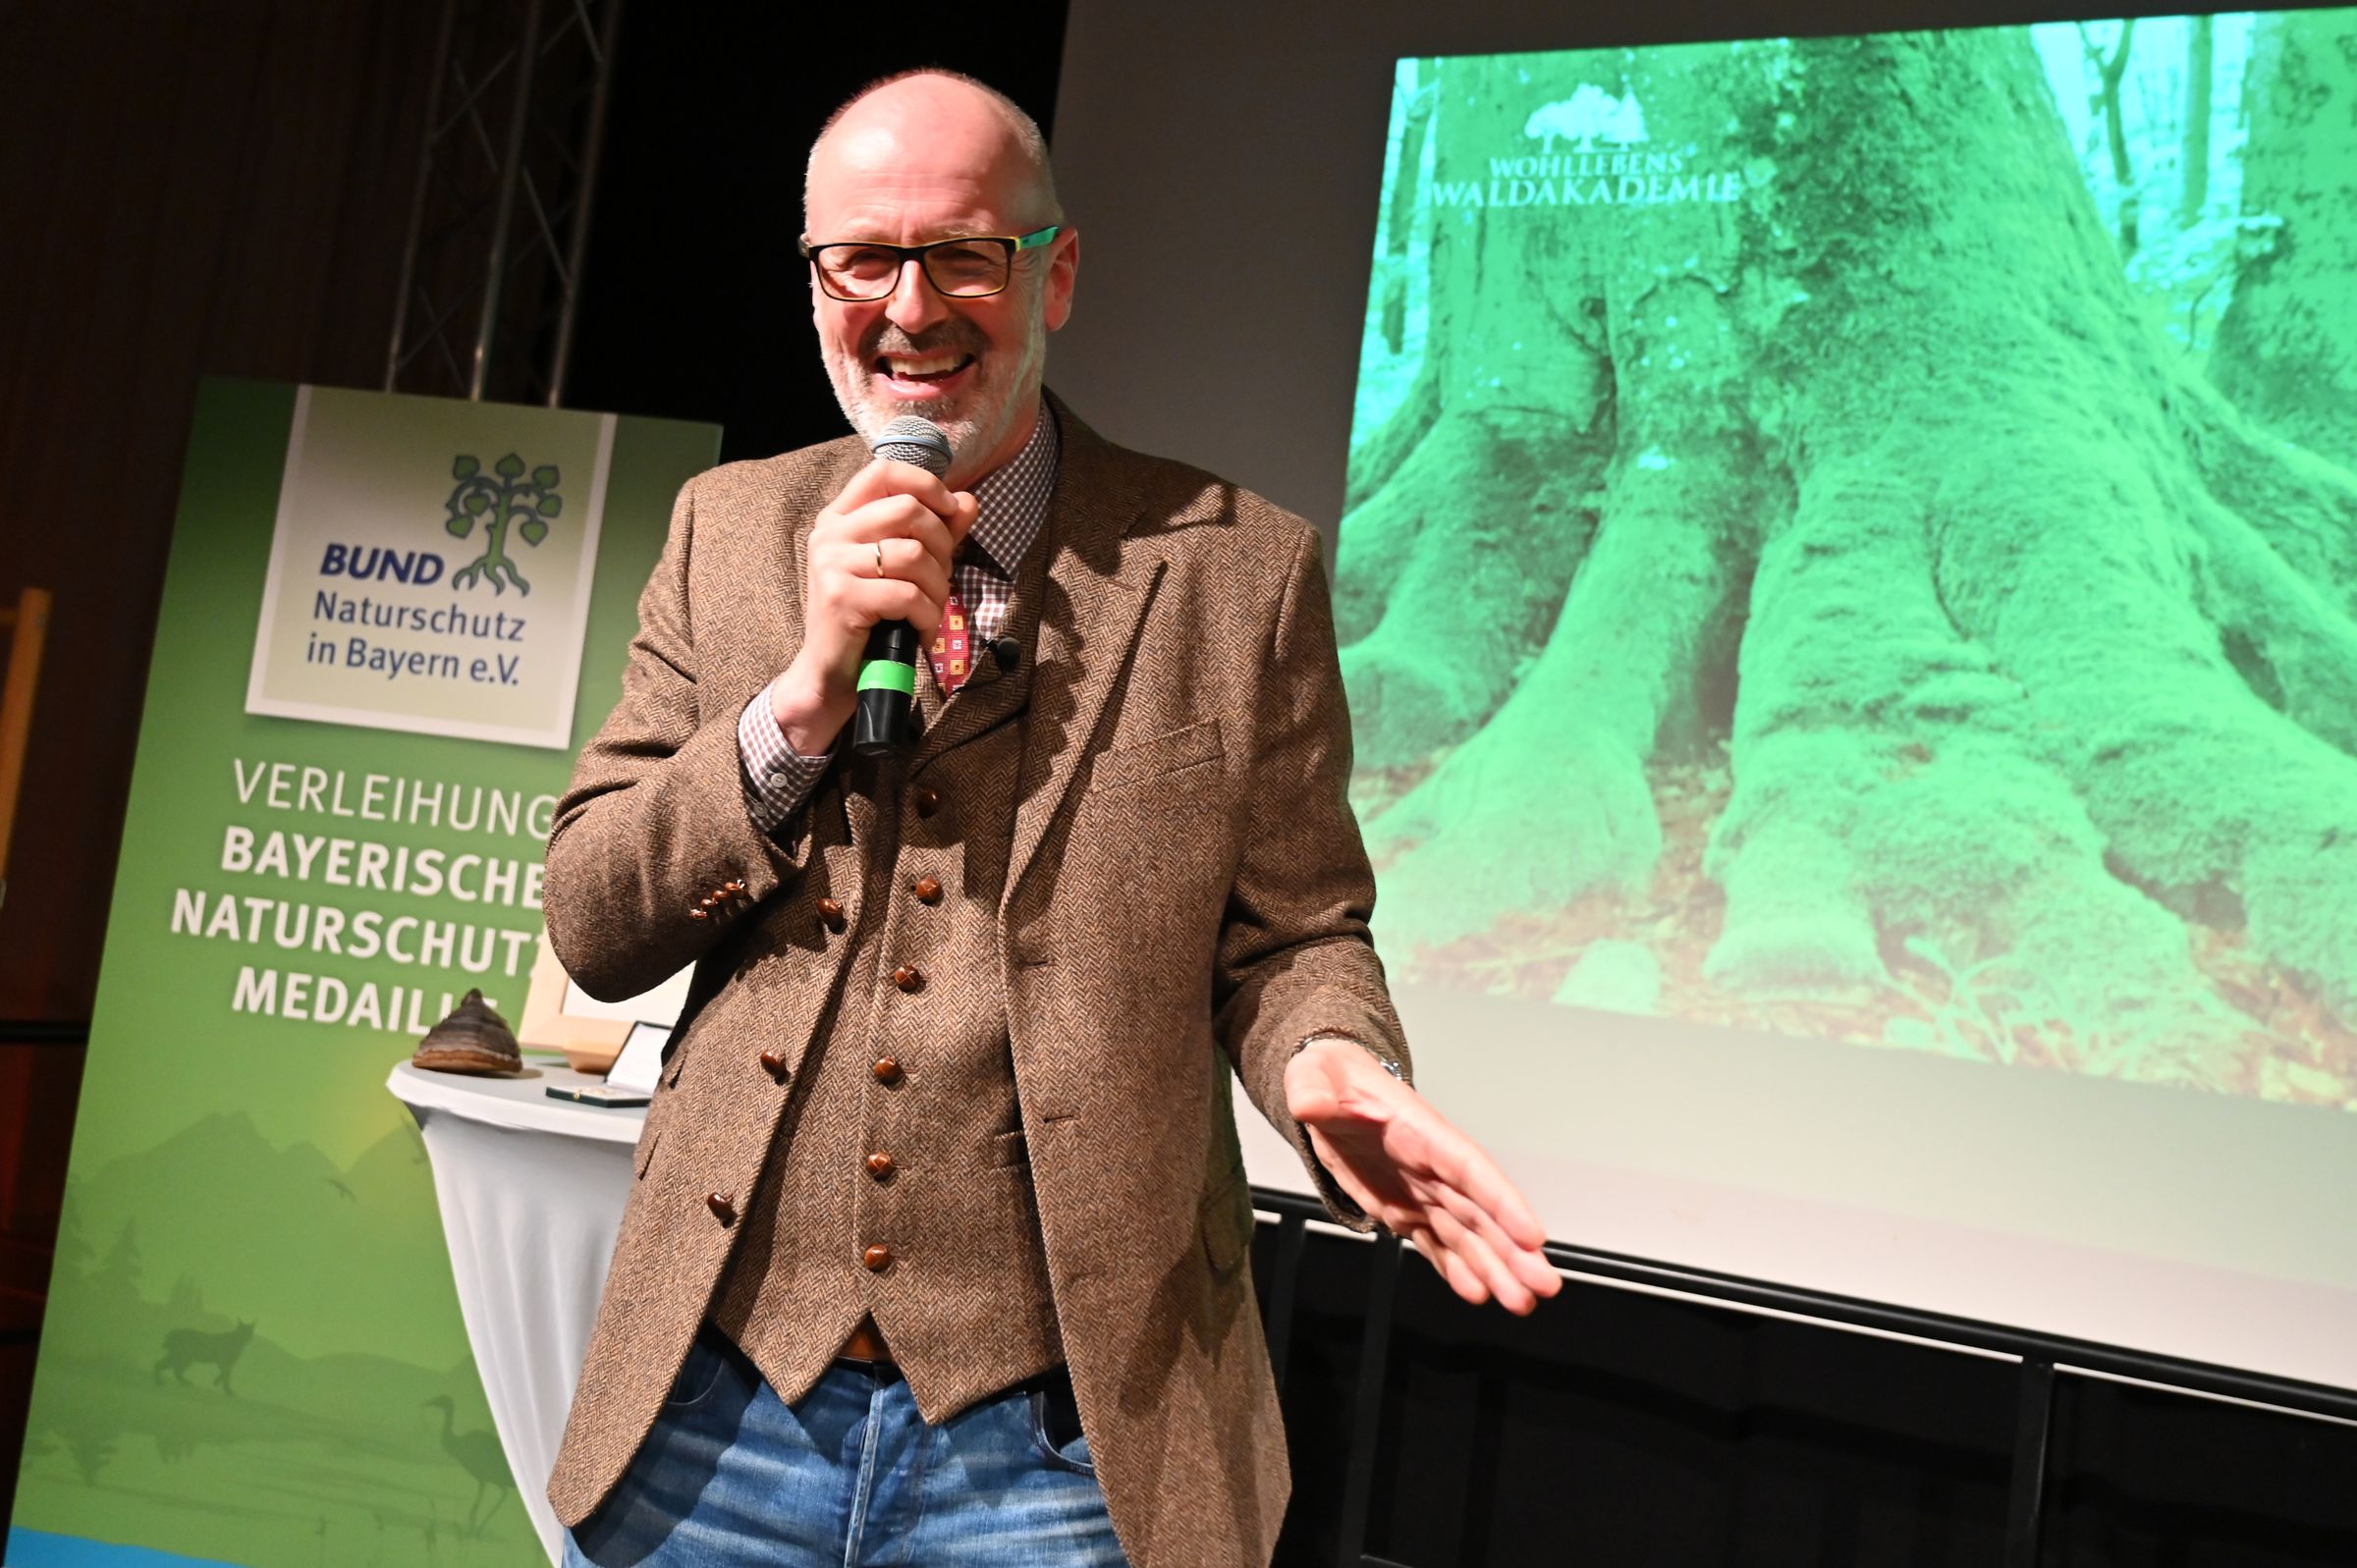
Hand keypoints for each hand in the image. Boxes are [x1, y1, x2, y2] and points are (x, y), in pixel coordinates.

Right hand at [770, 458, 979, 751]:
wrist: (832, 675)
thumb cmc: (871, 619)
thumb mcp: (902, 570)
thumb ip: (935, 533)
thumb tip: (968, 501)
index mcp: (841, 517)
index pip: (885, 471)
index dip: (926, 484)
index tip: (950, 511)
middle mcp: (830, 533)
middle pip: (908, 510)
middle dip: (942, 546)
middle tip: (941, 579)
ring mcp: (830, 564)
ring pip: (913, 554)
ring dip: (938, 587)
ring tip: (931, 610)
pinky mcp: (840, 598)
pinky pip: (907, 594)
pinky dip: (927, 616)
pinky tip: (922, 632)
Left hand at [1284, 1039, 1561, 1314]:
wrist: (1328, 1092)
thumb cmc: (1329, 1079)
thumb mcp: (1314, 1077)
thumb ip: (1315, 1093)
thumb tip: (1308, 1102)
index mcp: (1421, 1132)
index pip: (1469, 1168)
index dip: (1503, 1202)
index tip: (1533, 1236)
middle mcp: (1431, 1166)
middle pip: (1480, 1211)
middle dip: (1513, 1251)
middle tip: (1544, 1287)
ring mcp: (1422, 1191)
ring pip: (1465, 1235)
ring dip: (1494, 1268)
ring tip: (1521, 1304)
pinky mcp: (1405, 1209)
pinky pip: (1435, 1243)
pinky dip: (1455, 1269)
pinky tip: (1478, 1293)